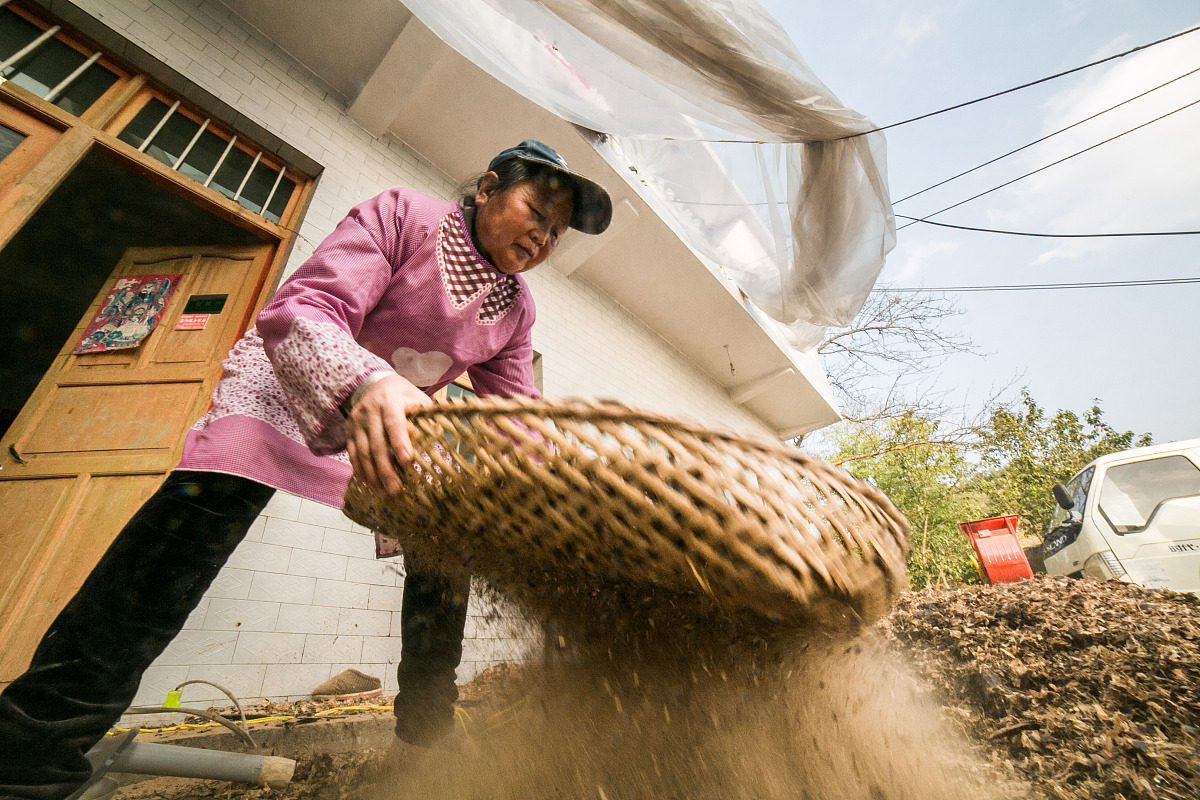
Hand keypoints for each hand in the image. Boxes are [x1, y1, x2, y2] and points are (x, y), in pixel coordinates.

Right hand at [344, 373, 431, 494]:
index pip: (394, 422)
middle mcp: (370, 411)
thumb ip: (426, 416)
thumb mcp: (416, 397)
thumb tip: (439, 440)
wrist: (373, 383)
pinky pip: (352, 454)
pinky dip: (360, 471)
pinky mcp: (349, 432)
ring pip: (362, 452)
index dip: (399, 441)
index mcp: (390, 401)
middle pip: (376, 443)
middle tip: (395, 489)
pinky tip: (369, 485)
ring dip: (372, 475)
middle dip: (386, 469)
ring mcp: (357, 422)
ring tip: (383, 493)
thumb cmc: (402, 394)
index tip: (407, 460)